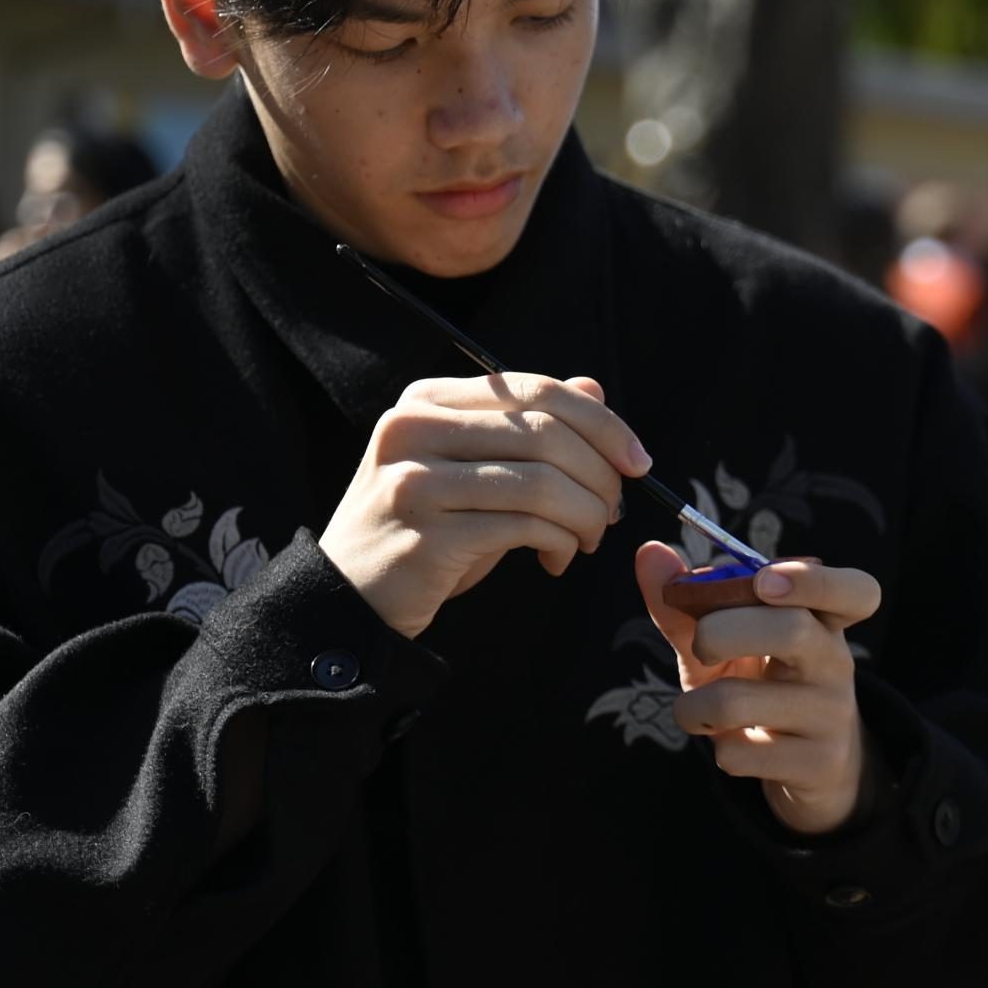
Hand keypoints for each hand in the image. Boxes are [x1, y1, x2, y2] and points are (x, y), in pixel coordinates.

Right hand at [321, 373, 650, 638]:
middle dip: (599, 474)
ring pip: (541, 482)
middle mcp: (413, 428)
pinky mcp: (426, 534)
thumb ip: (527, 427)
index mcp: (426, 400)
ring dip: (585, 514)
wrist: (350, 597)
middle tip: (612, 510)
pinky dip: (558, 542)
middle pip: (544, 432)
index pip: (533, 389)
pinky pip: (523, 527)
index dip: (599, 422)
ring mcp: (415, 480)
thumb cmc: (423, 530)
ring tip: (586, 539)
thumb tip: (594, 390)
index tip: (637, 461)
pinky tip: (555, 558)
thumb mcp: (473, 468)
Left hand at [635, 542, 883, 834]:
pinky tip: (728, 742)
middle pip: (790, 629)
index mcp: (823, 619)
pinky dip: (714, 745)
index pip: (855, 590)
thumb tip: (649, 551)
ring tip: (696, 709)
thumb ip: (686, 600)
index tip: (764, 581)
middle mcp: (836, 661)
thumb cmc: (760, 684)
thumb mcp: (724, 641)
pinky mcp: (816, 764)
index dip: (814, 581)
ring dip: (693, 705)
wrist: (806, 766)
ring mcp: (831, 716)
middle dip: (721, 630)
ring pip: (739, 699)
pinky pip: (739, 751)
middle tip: (702, 645)